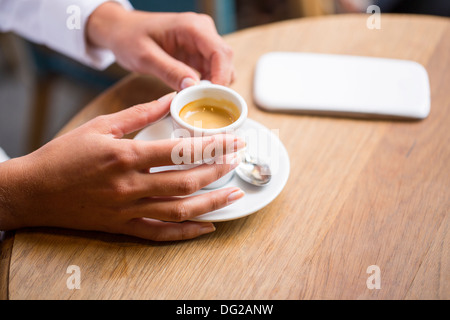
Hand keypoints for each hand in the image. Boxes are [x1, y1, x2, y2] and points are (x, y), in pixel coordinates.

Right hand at [0, 92, 244, 240]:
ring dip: (211, 203)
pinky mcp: (122, 226)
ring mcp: (127, 210)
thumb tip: (169, 100)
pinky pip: (160, 233)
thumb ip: (139, 114)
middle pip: (185, 182)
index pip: (180, 152)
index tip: (234, 142)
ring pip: (179, 211)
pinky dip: (186, 233)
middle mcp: (130, 186)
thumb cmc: (64, 155)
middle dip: (218, 171)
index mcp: (126, 156)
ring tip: (233, 195)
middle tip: (237, 162)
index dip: (213, 146)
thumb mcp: (100, 126)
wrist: (33, 191)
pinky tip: (207, 227)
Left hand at [87, 3, 234, 89]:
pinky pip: (211, 73)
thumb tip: (193, 87)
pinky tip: (194, 95)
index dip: (222, 77)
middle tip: (204, 105)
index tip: (214, 98)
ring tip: (197, 101)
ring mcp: (202, 43)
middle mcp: (203, 32)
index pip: (220, 53)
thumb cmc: (129, 37)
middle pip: (225, 62)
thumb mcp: (145, 57)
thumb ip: (170, 71)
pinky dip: (207, 86)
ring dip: (213, 87)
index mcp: (192, 27)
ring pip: (221, 69)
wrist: (122, 30)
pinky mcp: (198, 54)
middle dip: (219, 85)